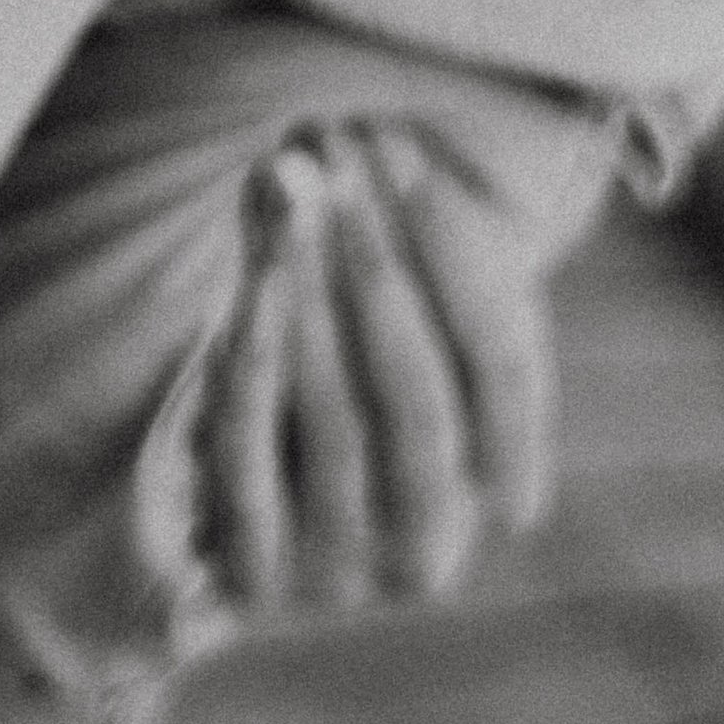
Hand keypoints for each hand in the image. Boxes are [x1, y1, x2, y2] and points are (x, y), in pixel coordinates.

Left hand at [203, 121, 556, 614]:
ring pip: (337, 417)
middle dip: (378, 260)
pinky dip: (256, 354)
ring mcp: (345, 573)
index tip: (406, 150)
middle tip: (340, 153)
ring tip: (293, 187)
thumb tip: (309, 160)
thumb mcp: (375, 327)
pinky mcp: (256, 574)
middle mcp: (434, 546)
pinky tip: (258, 273)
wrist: (223, 524)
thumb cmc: (323, 385)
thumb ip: (376, 254)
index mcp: (496, 490)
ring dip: (314, 292)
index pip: (501, 363)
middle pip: (419, 389)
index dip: (453, 250)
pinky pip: (251, 450)